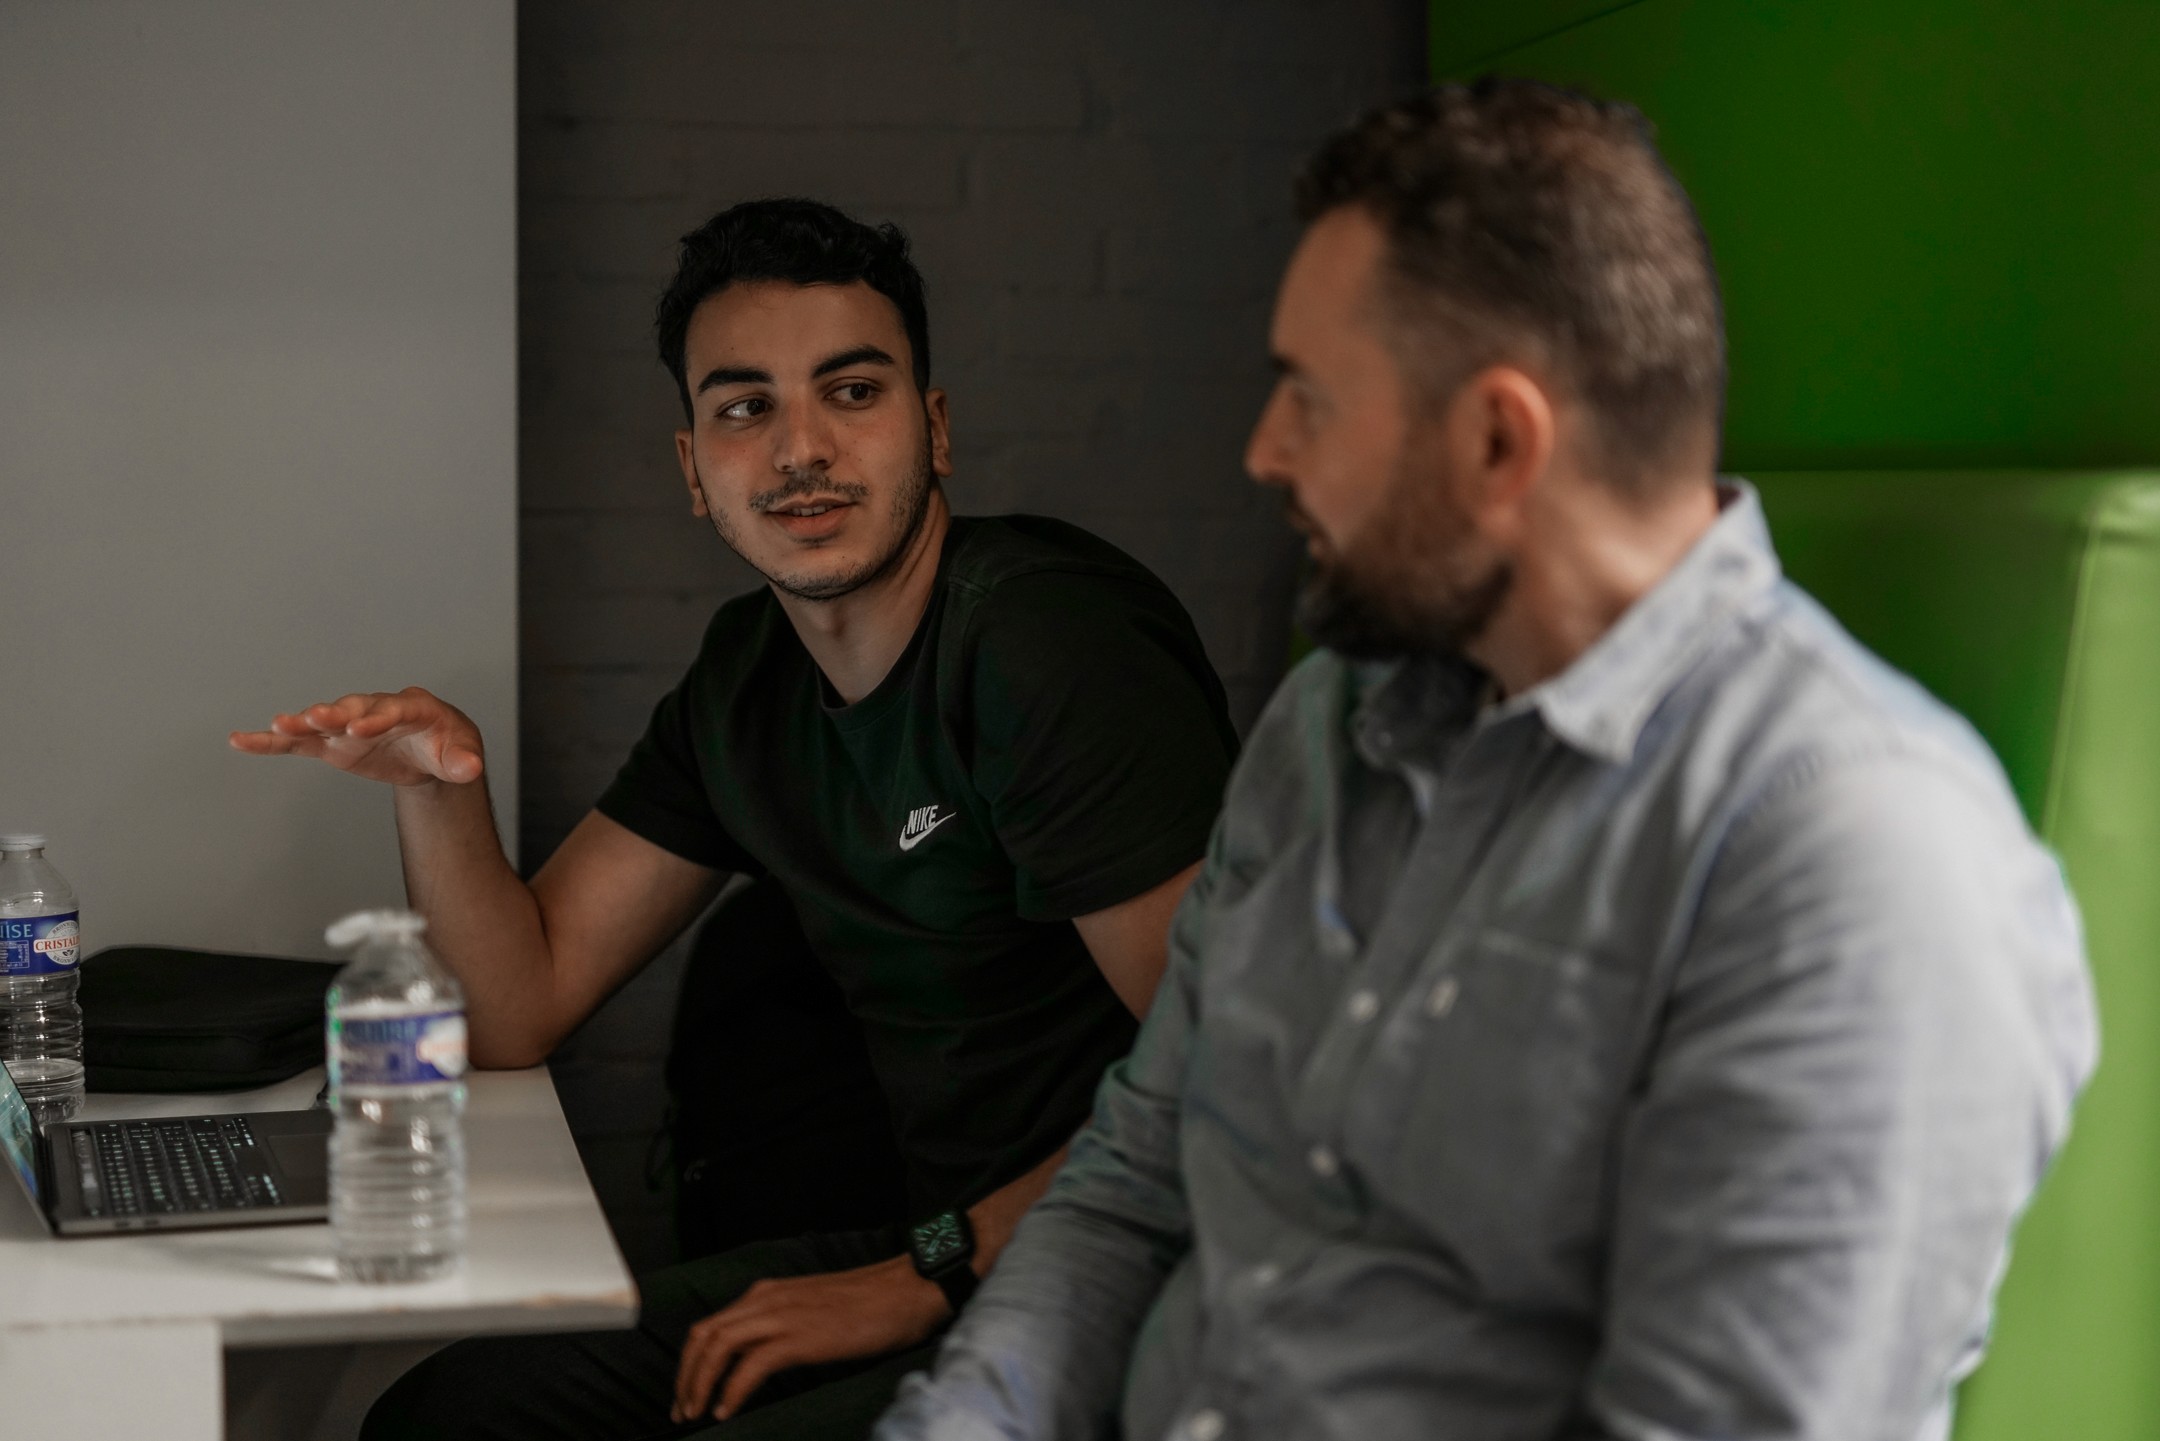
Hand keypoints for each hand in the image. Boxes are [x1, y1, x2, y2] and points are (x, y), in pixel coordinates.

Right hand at [227, 687, 484, 786]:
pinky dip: (272, 742)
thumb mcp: (460, 754)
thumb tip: (470, 768)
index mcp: (412, 707)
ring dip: (302, 723)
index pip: (394, 709)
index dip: (378, 717)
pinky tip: (241, 740)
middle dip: (336, 713)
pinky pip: (298, 742)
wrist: (430, 750)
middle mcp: (375, 709)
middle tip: (316, 717)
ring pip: (323, 721)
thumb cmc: (446, 745)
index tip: (361, 728)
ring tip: (279, 725)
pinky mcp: (332, 743)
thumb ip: (463, 761)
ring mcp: (349, 724)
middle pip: (353, 708)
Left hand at [671, 1255, 948, 1424]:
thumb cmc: (871, 1305)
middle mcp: (767, 1299)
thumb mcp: (814, 1311)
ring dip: (700, 1383)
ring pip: (718, 1346)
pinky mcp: (800, 1336)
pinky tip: (727, 1410)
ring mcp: (782, 1315)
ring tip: (696, 1413)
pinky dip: (732, 1389)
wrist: (908, 1289)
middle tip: (681, 1409)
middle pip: (704, 1335)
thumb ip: (784, 1326)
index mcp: (768, 1293)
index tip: (687, 1392)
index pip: (711, 1325)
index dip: (692, 1362)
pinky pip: (751, 1365)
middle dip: (685, 1375)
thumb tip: (762, 1362)